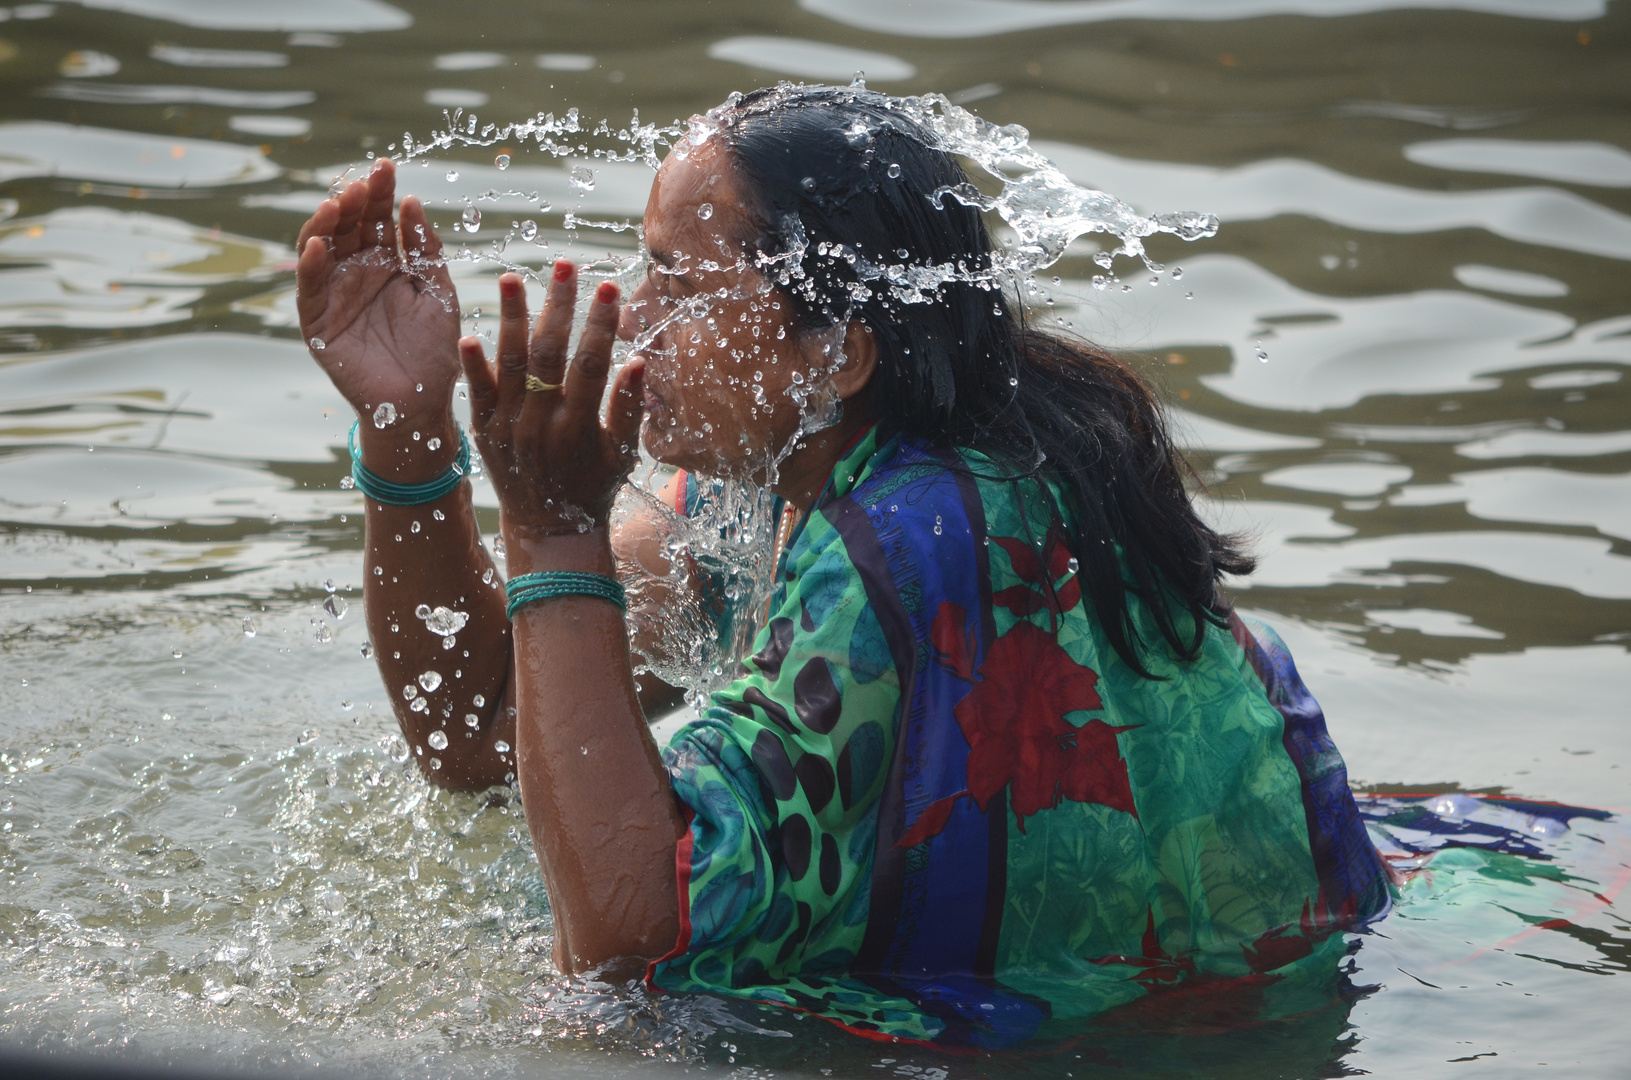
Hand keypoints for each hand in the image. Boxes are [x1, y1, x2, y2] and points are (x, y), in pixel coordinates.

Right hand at [295, 158, 460, 428]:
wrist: (421, 404)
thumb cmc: (434, 351)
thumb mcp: (437, 293)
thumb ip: (425, 251)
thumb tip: (413, 203)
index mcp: (386, 263)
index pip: (378, 218)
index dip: (380, 192)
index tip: (387, 166)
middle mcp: (356, 273)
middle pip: (348, 226)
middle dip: (354, 201)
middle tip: (364, 181)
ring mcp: (334, 295)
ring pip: (321, 249)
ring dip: (327, 224)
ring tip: (339, 203)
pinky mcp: (317, 323)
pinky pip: (309, 289)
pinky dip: (310, 265)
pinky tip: (318, 243)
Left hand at [461, 264, 645, 536]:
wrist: (548, 530)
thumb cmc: (593, 489)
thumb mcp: (622, 455)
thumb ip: (629, 409)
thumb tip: (640, 360)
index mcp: (580, 428)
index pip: (592, 365)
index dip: (602, 325)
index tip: (609, 288)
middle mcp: (541, 425)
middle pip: (549, 355)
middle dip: (558, 306)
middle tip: (563, 265)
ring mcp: (508, 429)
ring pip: (509, 365)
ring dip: (511, 319)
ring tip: (512, 278)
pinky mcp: (484, 434)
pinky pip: (477, 393)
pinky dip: (473, 365)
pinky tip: (471, 334)